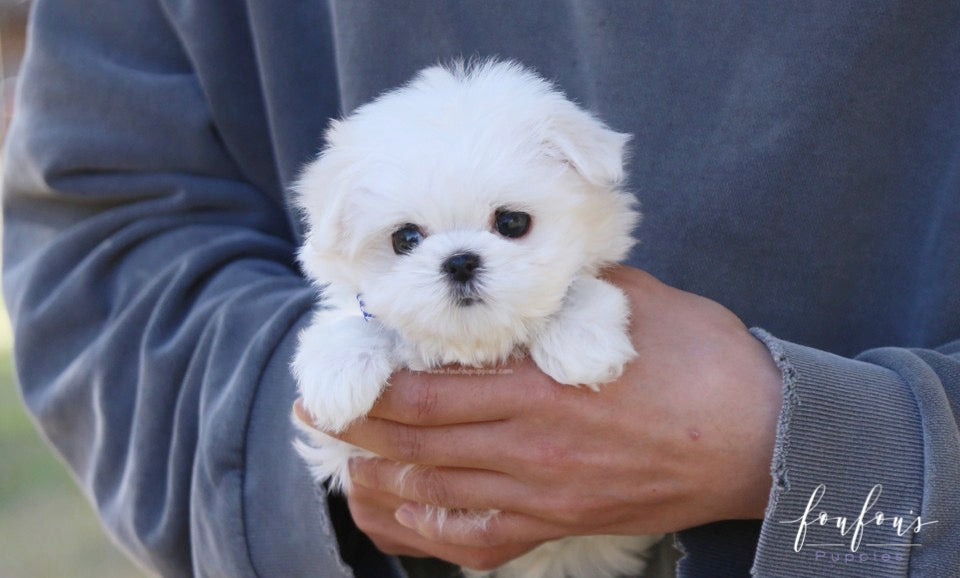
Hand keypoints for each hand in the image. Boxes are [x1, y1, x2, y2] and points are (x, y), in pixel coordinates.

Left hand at [321, 267, 782, 563]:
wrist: (765, 439)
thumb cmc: (705, 364)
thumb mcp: (631, 305)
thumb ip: (563, 296)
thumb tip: (523, 280)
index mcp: (541, 388)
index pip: (429, 392)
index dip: (374, 385)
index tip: (343, 370)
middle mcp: (531, 449)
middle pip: (419, 443)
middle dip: (359, 428)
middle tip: (318, 413)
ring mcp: (545, 496)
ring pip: (437, 494)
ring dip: (380, 478)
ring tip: (346, 461)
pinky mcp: (563, 524)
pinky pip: (479, 540)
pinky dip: (430, 531)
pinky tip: (404, 514)